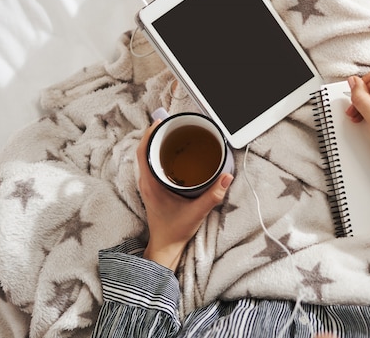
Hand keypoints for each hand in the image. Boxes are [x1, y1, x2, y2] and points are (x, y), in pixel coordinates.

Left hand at [136, 121, 233, 269]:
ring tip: (171, 133)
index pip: (142, 152)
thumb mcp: (198, 211)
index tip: (160, 123)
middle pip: (144, 150)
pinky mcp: (153, 188)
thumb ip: (214, 195)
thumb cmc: (176, 230)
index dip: (149, 134)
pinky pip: (151, 165)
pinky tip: (171, 152)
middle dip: (154, 135)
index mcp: (151, 185)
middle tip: (170, 124)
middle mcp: (146, 182)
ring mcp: (148, 185)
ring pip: (146, 157)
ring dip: (156, 144)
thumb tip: (227, 177)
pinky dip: (158, 154)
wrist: (166, 246)